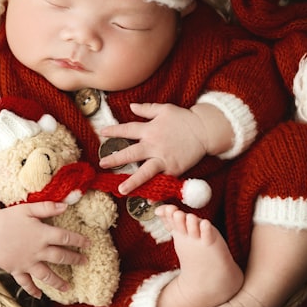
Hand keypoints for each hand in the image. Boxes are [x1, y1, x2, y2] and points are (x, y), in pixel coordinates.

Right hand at [0, 201, 91, 298]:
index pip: (65, 238)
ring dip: (58, 282)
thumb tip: (66, 206)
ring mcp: (27, 263)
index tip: (88, 243)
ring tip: (68, 288)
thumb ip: (46, 208)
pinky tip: (39, 296)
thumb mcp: (26, 209)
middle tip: (85, 262)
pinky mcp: (16, 270)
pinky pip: (26, 282)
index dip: (78, 240)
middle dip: (74, 259)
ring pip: (46, 275)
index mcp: (41, 234)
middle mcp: (37, 251)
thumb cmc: (6, 218)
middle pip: (60, 257)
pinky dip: (32, 290)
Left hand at [98, 102, 225, 193]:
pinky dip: (156, 191)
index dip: (114, 131)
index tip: (102, 133)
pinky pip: (162, 181)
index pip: (127, 130)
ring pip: (145, 172)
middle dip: (115, 159)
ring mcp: (163, 159)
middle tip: (102, 164)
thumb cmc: (184, 119)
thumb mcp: (164, 109)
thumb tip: (131, 106)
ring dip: (132, 182)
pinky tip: (148, 200)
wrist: (204, 131)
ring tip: (121, 190)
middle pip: (131, 153)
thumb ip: (146, 109)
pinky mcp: (173, 169)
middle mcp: (153, 145)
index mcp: (150, 129)